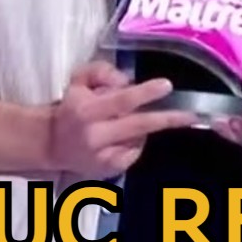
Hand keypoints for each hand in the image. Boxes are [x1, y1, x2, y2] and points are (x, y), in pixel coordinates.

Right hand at [47, 60, 196, 177]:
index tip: (167, 85)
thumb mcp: (79, 79)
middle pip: (139, 125)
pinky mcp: (108, 170)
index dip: (146, 93)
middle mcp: (96, 135)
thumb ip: (101, 71)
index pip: (122, 100)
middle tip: (190, 114)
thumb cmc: (70, 105)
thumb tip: (126, 80)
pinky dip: (137, 142)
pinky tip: (127, 136)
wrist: (51, 143)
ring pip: (139, 139)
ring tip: (132, 119)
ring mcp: (103, 156)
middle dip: (168, 119)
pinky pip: (134, 153)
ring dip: (146, 126)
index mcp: (87, 109)